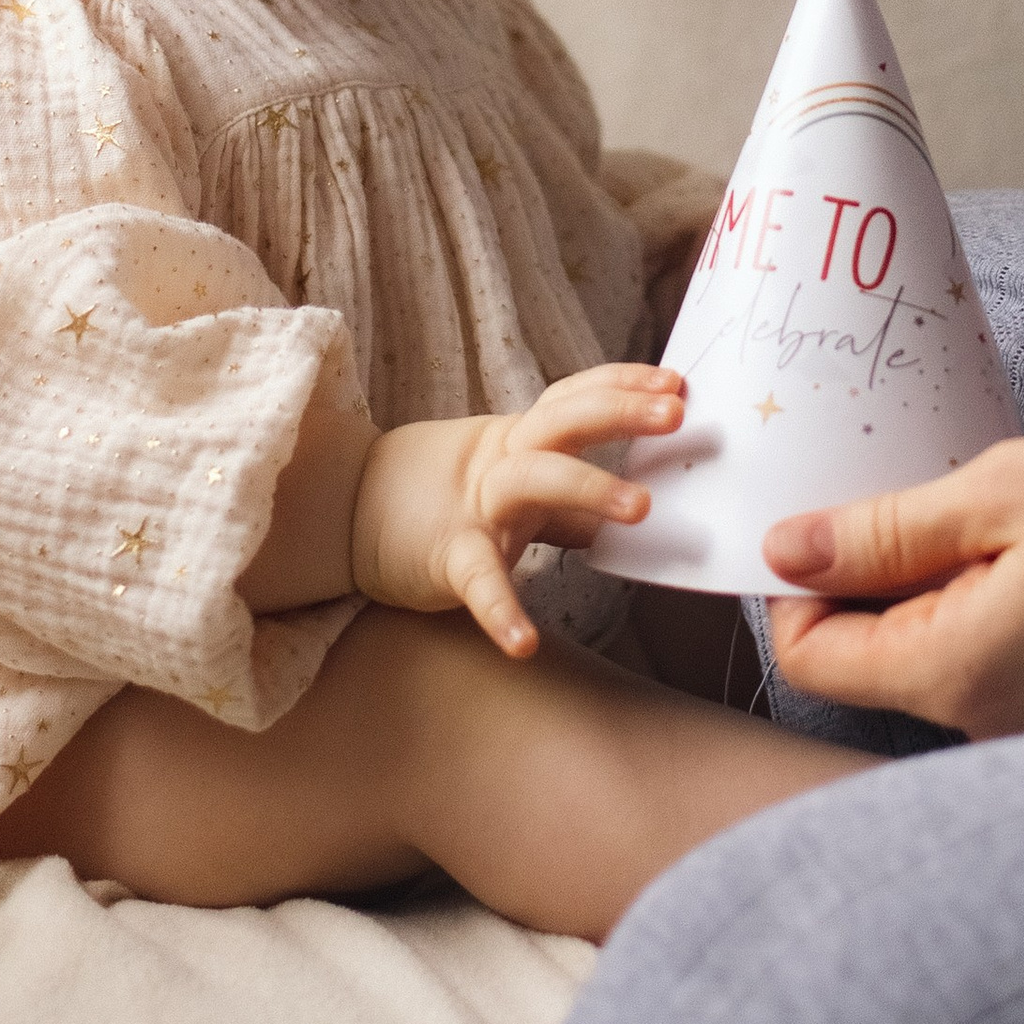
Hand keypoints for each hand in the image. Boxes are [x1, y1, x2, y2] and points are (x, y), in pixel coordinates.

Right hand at [348, 365, 682, 658]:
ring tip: (642, 509)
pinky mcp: (446, 558)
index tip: (676, 380)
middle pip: (562, 421)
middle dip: (620, 412)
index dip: (623, 384)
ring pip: (532, 480)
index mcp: (516, 440)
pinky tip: (526, 643)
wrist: (347, 517)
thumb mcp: (509, 489)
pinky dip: (501, 610)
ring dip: (588, 488)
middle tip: (676, 413)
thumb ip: (566, 504)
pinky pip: (477, 581)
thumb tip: (626, 514)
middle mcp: (498, 462)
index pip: (574, 398)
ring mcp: (473, 507)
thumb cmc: (441, 503)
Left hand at [761, 426, 1023, 738]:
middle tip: (947, 499)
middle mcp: (994, 732)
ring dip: (952, 590)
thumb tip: (787, 553)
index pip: (812, 657)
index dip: (804, 581)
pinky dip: (1007, 612)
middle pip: (877, 662)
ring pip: (944, 661)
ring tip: (1020, 523)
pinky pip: (1007, 671)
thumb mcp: (1005, 489)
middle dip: (885, 579)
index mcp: (959, 677)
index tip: (846, 514)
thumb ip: (884, 531)